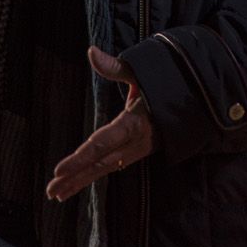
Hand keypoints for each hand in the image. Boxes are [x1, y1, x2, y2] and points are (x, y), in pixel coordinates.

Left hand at [46, 47, 154, 201]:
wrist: (195, 102)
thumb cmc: (164, 83)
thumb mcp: (141, 71)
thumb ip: (115, 66)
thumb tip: (90, 51)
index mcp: (135, 124)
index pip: (103, 143)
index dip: (80, 158)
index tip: (59, 170)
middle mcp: (135, 143)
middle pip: (100, 163)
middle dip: (75, 178)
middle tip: (50, 191)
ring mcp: (136, 152)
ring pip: (104, 169)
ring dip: (80, 182)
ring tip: (55, 194)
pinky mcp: (135, 153)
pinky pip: (110, 167)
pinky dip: (91, 177)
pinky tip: (74, 186)